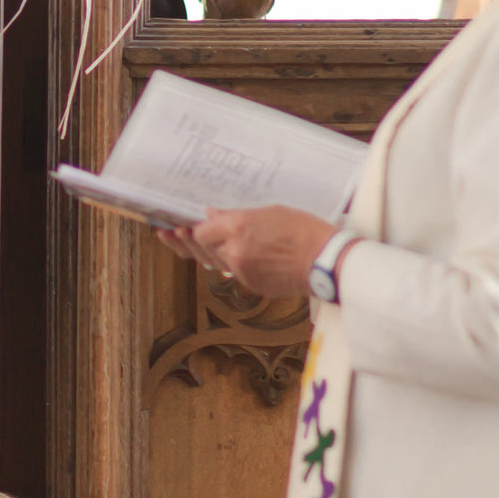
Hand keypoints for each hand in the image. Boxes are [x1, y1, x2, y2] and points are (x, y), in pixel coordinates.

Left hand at [159, 205, 335, 299]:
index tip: (185, 224)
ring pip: (216, 262)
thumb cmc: (305, 231)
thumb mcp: (271, 212)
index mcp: (238, 228)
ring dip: (207, 253)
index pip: (200, 232)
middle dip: (189, 242)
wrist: (327, 261)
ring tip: (189, 242)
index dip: (193, 229)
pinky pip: (234, 273)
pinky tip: (228, 255)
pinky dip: (231, 264)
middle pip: (202, 249)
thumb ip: (237, 216)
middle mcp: (235, 252)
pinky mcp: (252, 285)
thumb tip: (212, 216)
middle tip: (171, 233)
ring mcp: (242, 272)